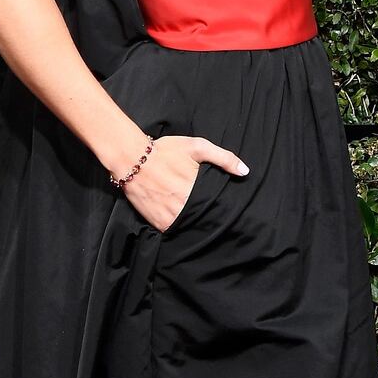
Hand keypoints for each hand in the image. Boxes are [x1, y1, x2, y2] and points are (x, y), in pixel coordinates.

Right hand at [120, 134, 248, 232]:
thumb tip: (245, 172)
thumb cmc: (165, 151)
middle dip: (210, 214)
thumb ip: (223, 158)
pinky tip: (181, 217)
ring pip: (191, 225)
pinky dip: (179, 226)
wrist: (131, 158)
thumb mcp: (197, 147)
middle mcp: (185, 205)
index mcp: (197, 189)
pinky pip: (175, 230)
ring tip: (197, 215)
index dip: (222, 207)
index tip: (227, 208)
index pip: (217, 205)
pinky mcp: (159, 223)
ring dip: (195, 222)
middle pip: (205, 217)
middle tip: (211, 210)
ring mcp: (171, 216)